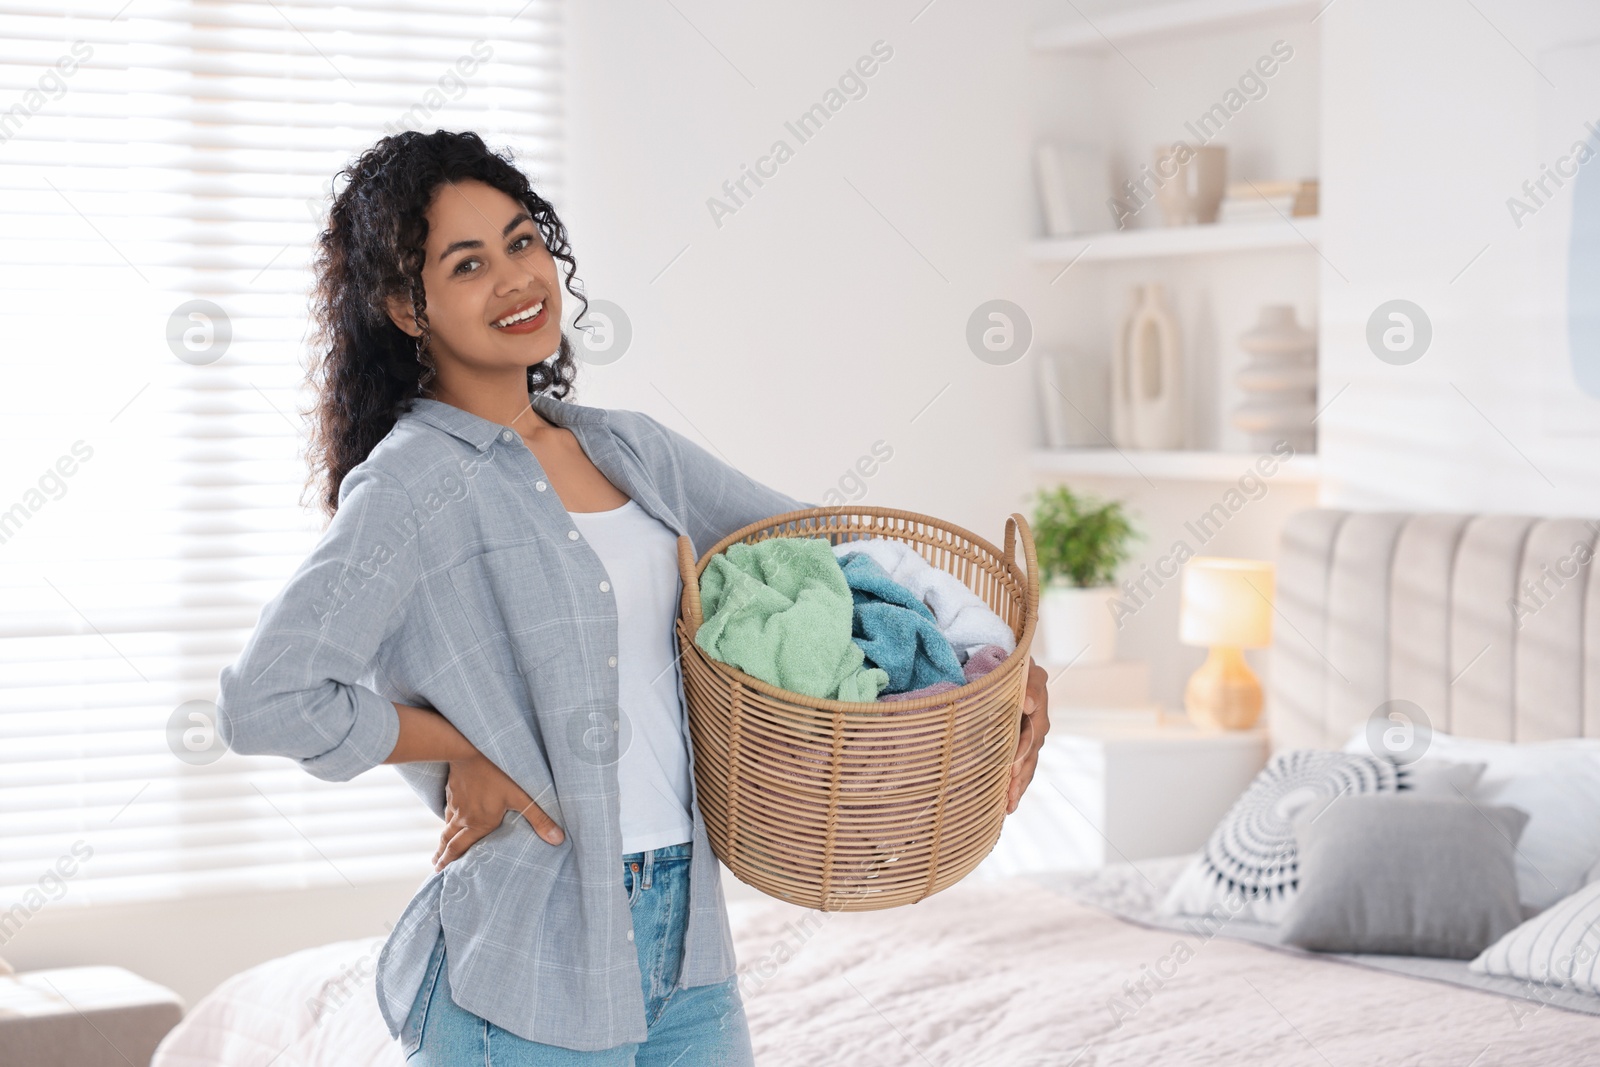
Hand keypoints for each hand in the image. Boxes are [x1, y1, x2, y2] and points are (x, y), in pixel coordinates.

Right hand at [433, 751, 563, 871]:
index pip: (460, 848)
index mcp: (478, 823)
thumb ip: (539, 819)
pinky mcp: (453, 788)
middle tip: (436, 866)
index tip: (440, 871)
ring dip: (443, 838)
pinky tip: (450, 815)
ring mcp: (456, 802)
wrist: (470, 749)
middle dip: (442, 855)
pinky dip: (447, 817)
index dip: (450, 861)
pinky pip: (448, 808)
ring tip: (440, 847)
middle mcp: (464, 817)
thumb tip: (558, 840)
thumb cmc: (499, 773)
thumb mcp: (523, 796)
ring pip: (447, 825)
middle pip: (448, 840)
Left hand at [1006, 656, 1049, 814]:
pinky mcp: (1022, 749)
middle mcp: (1036, 732)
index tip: (1013, 769)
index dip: (1021, 754)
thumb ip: (1031, 686)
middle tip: (1009, 796)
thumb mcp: (1030, 673)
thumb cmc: (1022, 672)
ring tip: (1008, 807)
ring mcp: (1030, 742)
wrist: (1020, 674)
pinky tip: (1006, 805)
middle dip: (1019, 779)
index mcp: (1038, 715)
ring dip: (1018, 788)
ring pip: (1026, 769)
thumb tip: (1028, 705)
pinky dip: (1015, 787)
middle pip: (1029, 760)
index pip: (1030, 738)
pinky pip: (1021, 770)